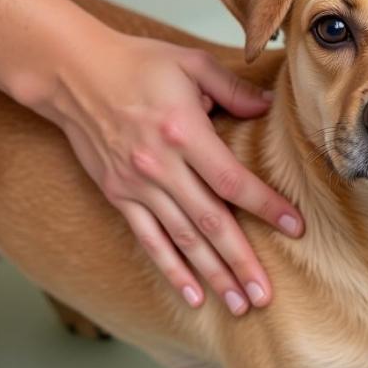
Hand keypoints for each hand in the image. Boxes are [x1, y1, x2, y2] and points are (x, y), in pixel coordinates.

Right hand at [51, 30, 302, 314]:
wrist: (72, 73)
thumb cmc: (136, 63)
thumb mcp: (191, 64)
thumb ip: (234, 89)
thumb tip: (269, 107)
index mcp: (184, 133)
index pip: (232, 181)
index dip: (266, 207)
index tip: (296, 229)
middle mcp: (160, 166)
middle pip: (210, 222)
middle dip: (241, 261)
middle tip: (266, 295)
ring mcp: (137, 186)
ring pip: (183, 240)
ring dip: (213, 274)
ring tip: (240, 304)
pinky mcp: (118, 195)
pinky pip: (149, 240)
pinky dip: (171, 270)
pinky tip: (193, 295)